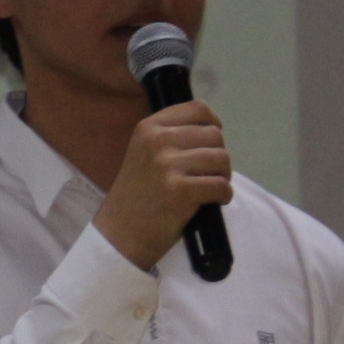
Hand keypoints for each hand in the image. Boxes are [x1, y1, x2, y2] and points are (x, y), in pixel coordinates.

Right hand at [94, 99, 232, 270]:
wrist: (120, 234)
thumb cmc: (137, 195)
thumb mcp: (144, 153)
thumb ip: (171, 137)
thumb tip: (214, 130)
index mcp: (149, 128)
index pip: (198, 109)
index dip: (213, 125)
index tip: (209, 144)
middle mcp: (157, 141)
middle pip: (214, 136)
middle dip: (218, 156)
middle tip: (207, 174)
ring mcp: (168, 166)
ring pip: (222, 159)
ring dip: (223, 176)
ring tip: (210, 188)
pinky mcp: (180, 191)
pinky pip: (222, 186)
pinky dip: (224, 196)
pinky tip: (212, 202)